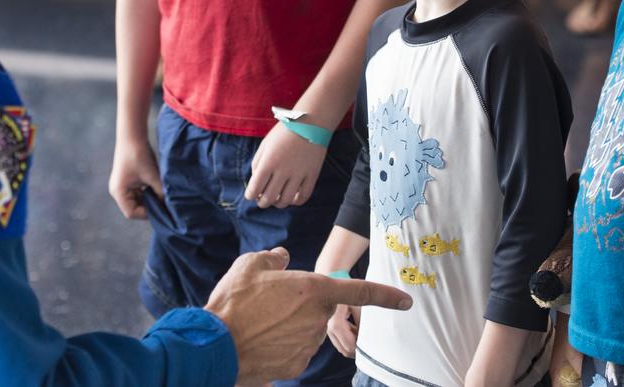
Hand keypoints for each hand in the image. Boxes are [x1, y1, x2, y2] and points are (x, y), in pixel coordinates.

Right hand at [108, 137, 162, 219]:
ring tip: (161, 194)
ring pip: (137, 200)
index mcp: (119, 192)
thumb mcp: (152, 176)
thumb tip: (170, 205)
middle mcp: (117, 191)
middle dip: (149, 206)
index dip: (147, 214)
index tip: (161, 208)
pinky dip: (147, 191)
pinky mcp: (127, 180)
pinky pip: (137, 192)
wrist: (132, 135)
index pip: (131, 213)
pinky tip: (157, 187)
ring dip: (149, 198)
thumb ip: (161, 192)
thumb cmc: (140, 155)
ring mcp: (122, 185)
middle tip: (163, 203)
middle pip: (133, 208)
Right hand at [205, 248, 411, 384]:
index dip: (385, 295)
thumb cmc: (235, 302)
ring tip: (259, 321)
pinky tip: (260, 340)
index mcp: (313, 290)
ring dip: (290, 325)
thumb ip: (274, 259)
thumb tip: (283, 259)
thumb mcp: (251, 264)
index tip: (405, 301)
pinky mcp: (296, 365)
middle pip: (318, 309)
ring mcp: (308, 345)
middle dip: (301, 305)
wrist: (217, 345)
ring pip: (306, 330)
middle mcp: (317, 319)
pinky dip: (281, 344)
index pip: (359, 291)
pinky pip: (294, 349)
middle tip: (269, 302)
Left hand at [245, 122, 327, 208]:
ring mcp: (298, 174)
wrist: (310, 122)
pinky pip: (303, 197)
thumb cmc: (284, 132)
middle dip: (262, 202)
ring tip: (276, 198)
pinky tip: (291, 197)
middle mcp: (283, 171)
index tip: (251, 195)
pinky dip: (295, 202)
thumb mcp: (265, 144)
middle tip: (262, 200)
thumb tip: (256, 182)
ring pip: (285, 201)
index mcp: (268, 162)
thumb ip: (257, 164)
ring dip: (277, 203)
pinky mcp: (312, 175)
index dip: (250, 195)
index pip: (255, 188)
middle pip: (269, 198)